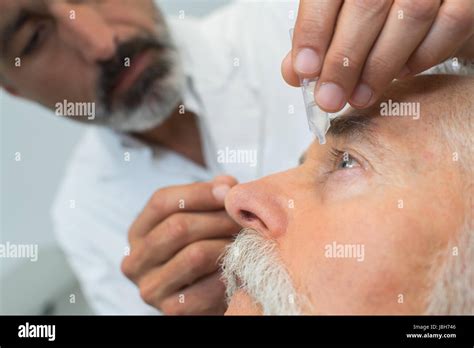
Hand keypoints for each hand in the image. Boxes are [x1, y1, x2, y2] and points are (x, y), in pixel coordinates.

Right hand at [121, 175, 239, 314]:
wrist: (203, 296)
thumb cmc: (200, 249)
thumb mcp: (198, 220)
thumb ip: (210, 198)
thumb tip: (226, 184)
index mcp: (137, 232)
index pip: (161, 202)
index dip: (198, 192)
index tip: (229, 190)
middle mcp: (136, 260)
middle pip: (178, 227)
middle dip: (219, 219)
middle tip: (245, 219)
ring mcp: (150, 288)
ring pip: (195, 255)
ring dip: (228, 245)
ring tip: (247, 240)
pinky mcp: (171, 310)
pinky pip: (208, 286)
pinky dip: (229, 274)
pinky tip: (240, 267)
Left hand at [282, 0, 473, 111]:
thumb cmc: (377, 3)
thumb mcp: (339, 9)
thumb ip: (318, 34)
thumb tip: (295, 72)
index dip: (313, 32)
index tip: (305, 71)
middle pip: (367, 6)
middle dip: (344, 61)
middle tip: (329, 98)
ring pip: (409, 17)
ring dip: (379, 68)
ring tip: (358, 97)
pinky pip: (450, 24)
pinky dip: (423, 57)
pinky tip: (400, 74)